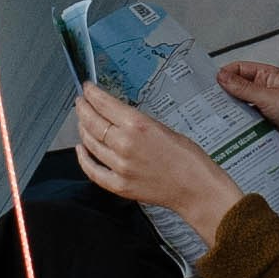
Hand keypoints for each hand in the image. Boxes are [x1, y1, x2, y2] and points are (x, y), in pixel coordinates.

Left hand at [68, 85, 238, 231]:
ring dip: (82, 129)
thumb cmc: (188, 158)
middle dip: (83, 108)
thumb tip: (115, 115)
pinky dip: (84, 158)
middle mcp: (124, 145)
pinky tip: (81, 149)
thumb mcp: (163, 127)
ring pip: (90, 143)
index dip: (92, 94)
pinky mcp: (119, 185)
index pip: (104, 104)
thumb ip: (136, 123)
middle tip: (81, 101)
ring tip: (82, 121)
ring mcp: (119, 167)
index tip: (87, 89)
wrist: (197, 188)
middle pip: (92, 122)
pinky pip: (93, 170)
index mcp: (138, 125)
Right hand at [211, 57, 278, 182]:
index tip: (210, 83)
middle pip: (239, 89)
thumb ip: (243, 87)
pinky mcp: (265, 127)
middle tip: (207, 102)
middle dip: (225, 95)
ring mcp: (265, 110)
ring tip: (213, 117)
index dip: (226, 74)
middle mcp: (266, 91)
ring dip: (230, 112)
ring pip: (241, 108)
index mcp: (270, 76)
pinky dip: (237, 126)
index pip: (242, 69)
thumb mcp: (269, 96)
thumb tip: (222, 76)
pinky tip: (226, 130)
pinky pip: (246, 124)